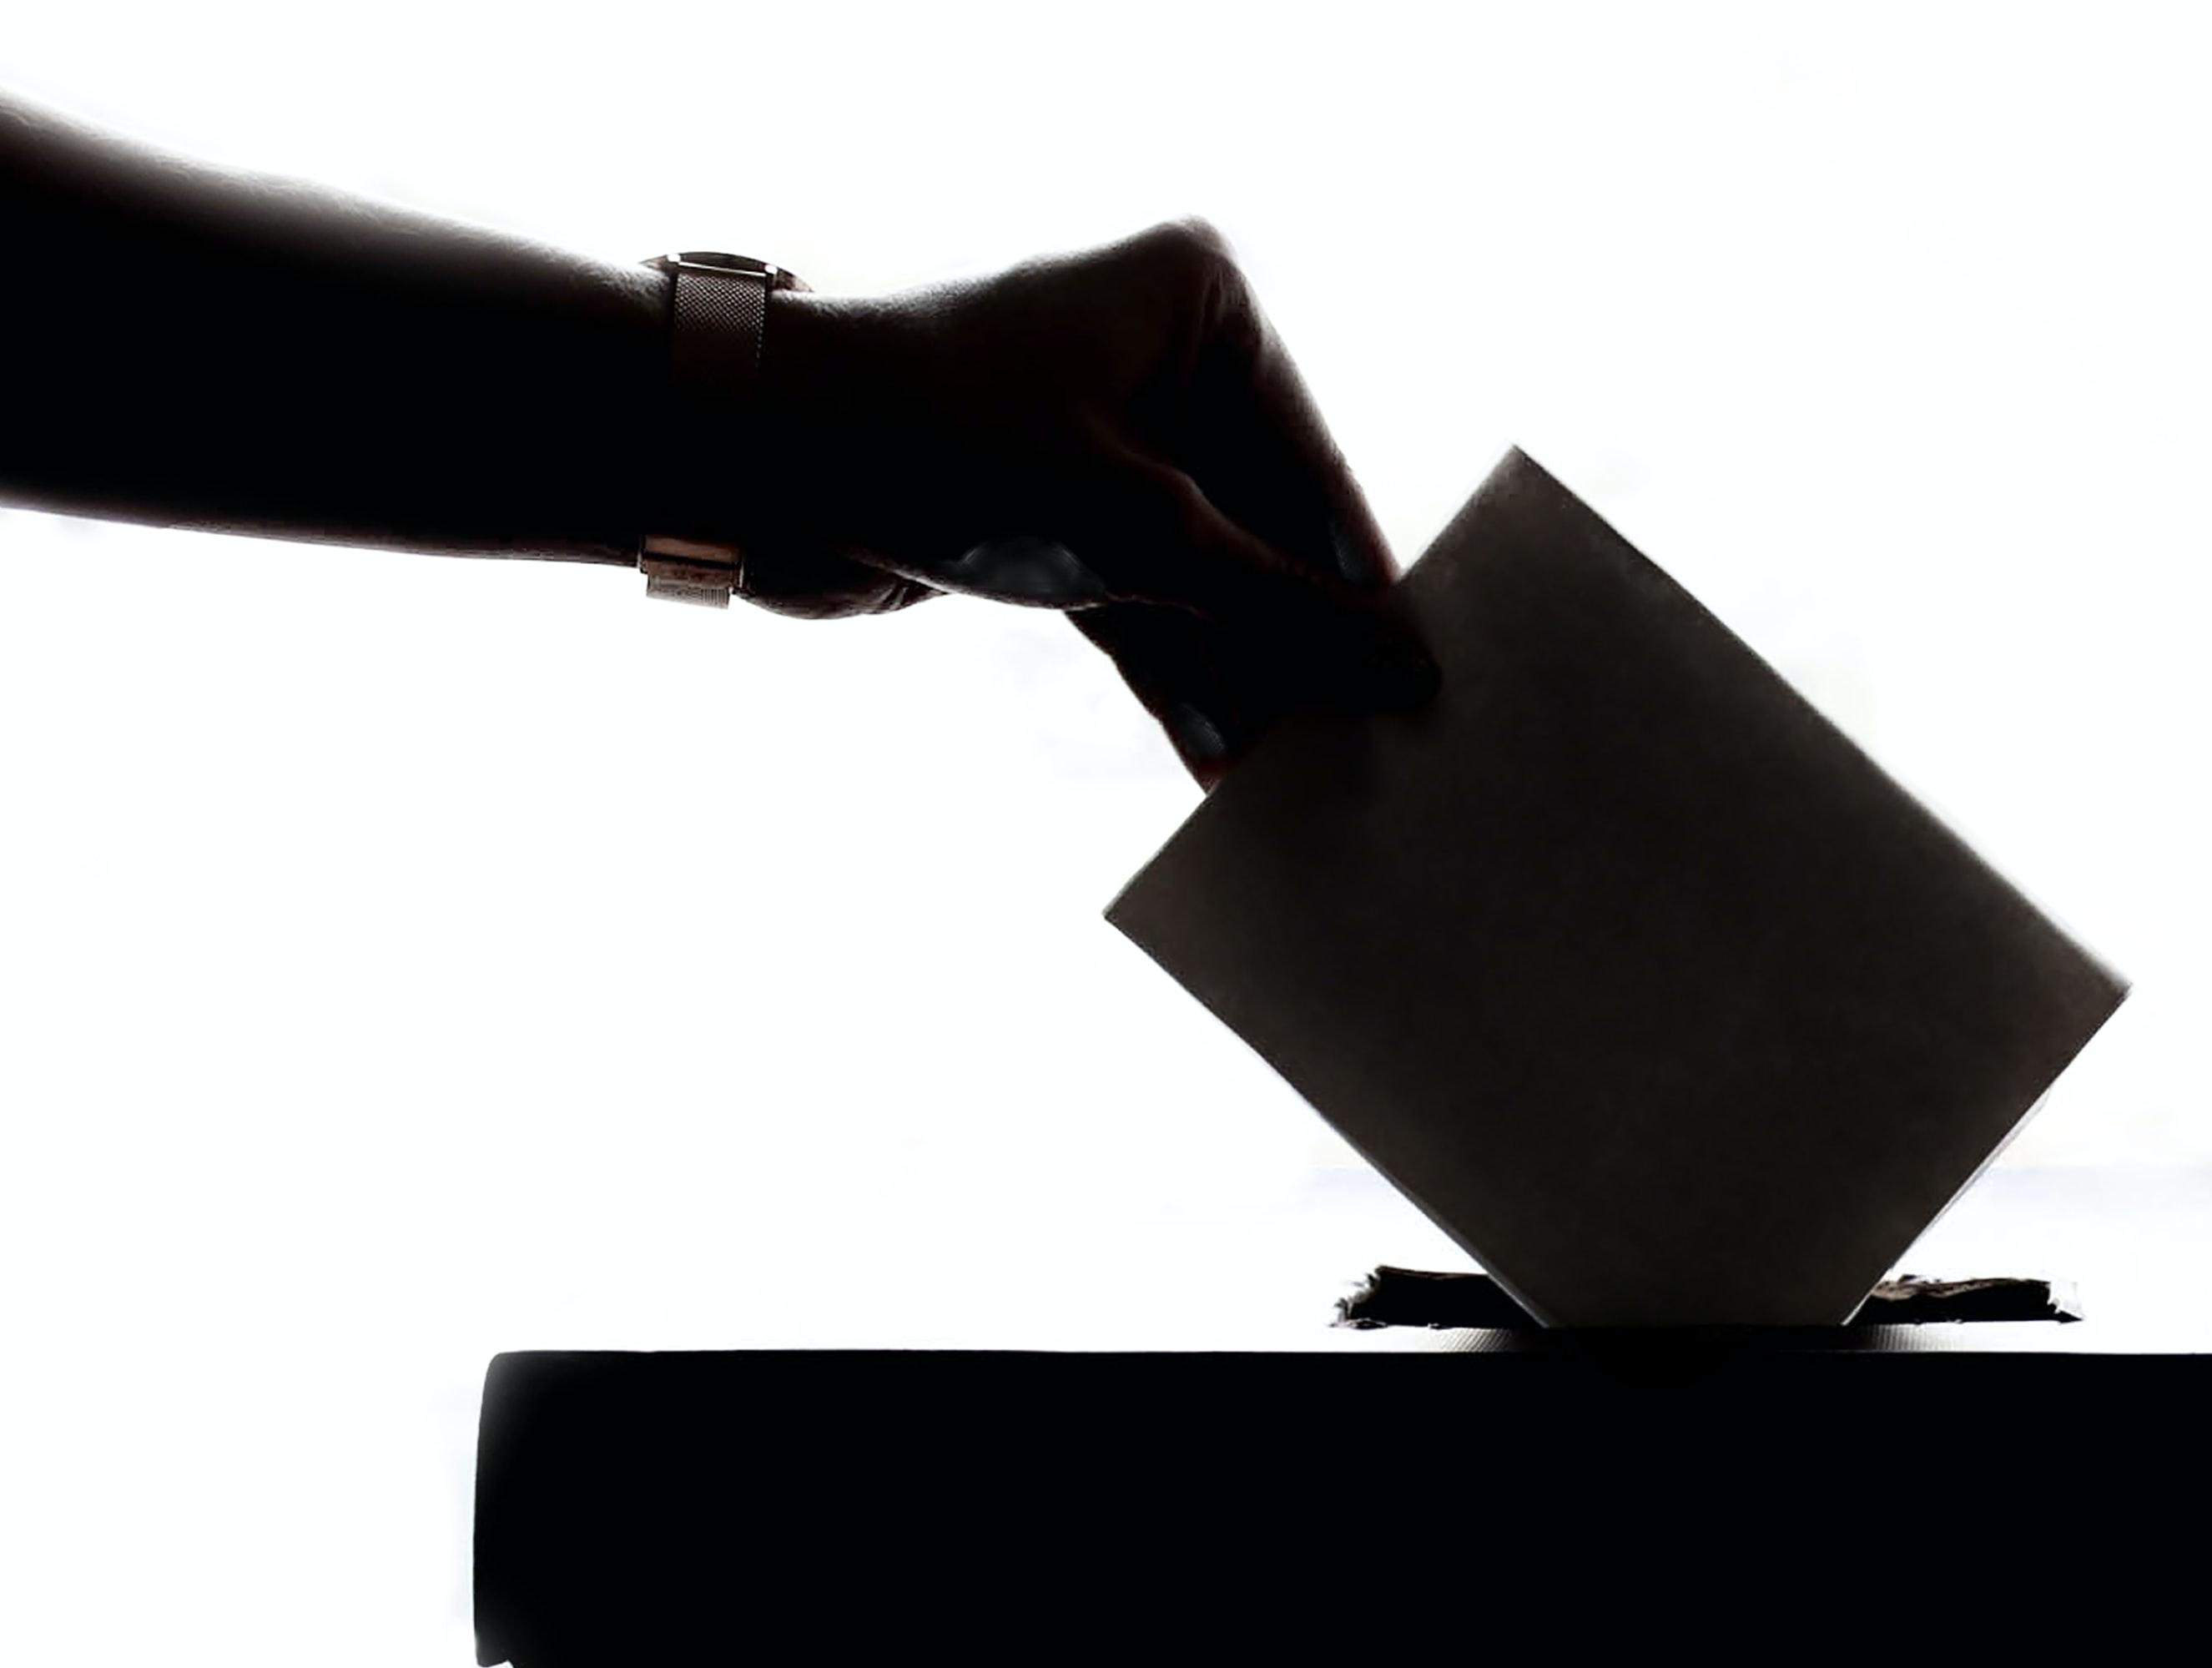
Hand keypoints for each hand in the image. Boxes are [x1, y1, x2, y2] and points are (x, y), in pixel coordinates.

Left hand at [749, 221, 1434, 785]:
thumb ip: (1281, 609)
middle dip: (1300, 645)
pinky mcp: (1054, 515)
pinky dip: (1176, 676)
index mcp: (1202, 304)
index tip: (1421, 686)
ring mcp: (1105, 441)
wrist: (749, 460)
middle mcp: (1160, 357)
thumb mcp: (1142, 537)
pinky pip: (1145, 606)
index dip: (1362, 587)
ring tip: (1300, 777)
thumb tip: (1406, 671)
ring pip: (1207, 577)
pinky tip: (1221, 762)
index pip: (1315, 466)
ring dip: (1241, 678)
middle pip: (1267, 528)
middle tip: (1366, 749)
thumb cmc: (947, 445)